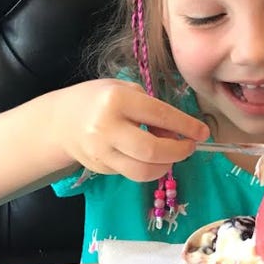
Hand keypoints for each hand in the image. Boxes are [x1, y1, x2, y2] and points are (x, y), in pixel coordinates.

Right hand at [53, 79, 209, 181]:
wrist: (61, 121)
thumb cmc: (99, 100)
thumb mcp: (125, 90)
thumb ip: (152, 108)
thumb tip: (177, 132)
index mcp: (116, 100)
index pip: (159, 115)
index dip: (186, 126)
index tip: (202, 132)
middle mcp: (106, 127)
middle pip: (152, 150)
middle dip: (178, 151)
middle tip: (189, 147)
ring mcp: (101, 152)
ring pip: (143, 171)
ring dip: (166, 166)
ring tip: (171, 154)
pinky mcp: (100, 168)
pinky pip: (133, 174)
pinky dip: (149, 168)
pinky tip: (150, 156)